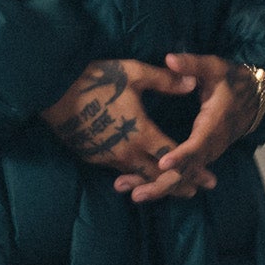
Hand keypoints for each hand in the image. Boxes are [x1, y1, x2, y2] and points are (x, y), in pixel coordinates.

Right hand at [40, 57, 200, 192]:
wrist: (53, 90)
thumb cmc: (96, 79)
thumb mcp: (133, 73)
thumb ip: (164, 81)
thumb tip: (193, 83)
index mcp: (141, 132)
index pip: (173, 157)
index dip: (193, 169)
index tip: (210, 179)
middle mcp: (126, 152)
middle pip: (158, 176)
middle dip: (179, 184)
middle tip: (197, 191)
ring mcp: (108, 157)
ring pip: (138, 177)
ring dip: (157, 183)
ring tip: (172, 188)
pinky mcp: (93, 157)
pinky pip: (119, 171)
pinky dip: (134, 176)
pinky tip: (140, 177)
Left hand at [111, 52, 263, 205]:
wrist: (254, 97)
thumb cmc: (231, 80)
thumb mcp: (214, 67)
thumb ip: (192, 65)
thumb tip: (169, 59)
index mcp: (214, 125)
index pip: (197, 145)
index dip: (181, 155)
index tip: (162, 163)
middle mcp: (211, 145)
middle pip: (187, 172)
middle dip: (162, 184)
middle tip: (136, 194)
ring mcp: (206, 154)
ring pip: (183, 177)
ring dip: (158, 187)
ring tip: (132, 194)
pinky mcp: (200, 157)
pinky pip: (183, 175)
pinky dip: (164, 183)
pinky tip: (140, 188)